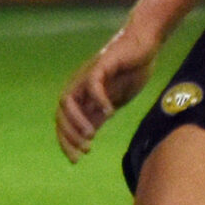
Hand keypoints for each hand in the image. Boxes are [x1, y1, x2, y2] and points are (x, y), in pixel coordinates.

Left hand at [56, 18, 162, 162]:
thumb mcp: (114, 101)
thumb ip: (99, 115)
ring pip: (68, 100)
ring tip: (90, 135)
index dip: (67, 141)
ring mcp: (87, 75)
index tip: (76, 159)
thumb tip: (88, 136)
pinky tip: (109, 112)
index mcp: (82, 96)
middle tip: (82, 151)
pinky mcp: (101, 64)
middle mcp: (79, 86)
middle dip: (68, 135)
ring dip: (76, 120)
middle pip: (61, 114)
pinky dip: (98, 99)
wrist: (143, 45)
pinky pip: (92, 84)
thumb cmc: (130, 71)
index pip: (64, 123)